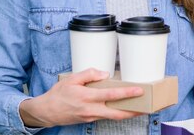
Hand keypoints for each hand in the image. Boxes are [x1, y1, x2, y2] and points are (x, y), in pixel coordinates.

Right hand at [19, 68, 144, 127]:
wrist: (46, 112)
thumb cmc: (58, 94)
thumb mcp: (71, 79)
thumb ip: (89, 74)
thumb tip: (105, 74)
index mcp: (87, 97)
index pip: (111, 96)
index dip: (127, 93)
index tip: (139, 90)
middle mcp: (90, 109)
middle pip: (117, 114)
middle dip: (134, 112)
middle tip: (147, 107)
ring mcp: (91, 117)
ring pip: (113, 117)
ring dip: (127, 113)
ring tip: (140, 108)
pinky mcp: (90, 120)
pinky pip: (106, 117)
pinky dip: (116, 113)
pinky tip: (123, 108)